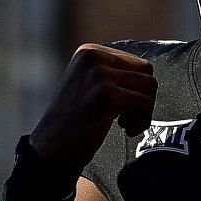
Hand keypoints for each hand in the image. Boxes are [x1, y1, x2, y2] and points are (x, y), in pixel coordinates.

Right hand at [30, 45, 155, 171]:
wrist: (51, 148)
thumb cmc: (75, 122)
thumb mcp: (90, 85)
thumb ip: (113, 73)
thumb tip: (149, 73)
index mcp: (90, 52)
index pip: (137, 62)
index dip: (136, 89)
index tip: (121, 107)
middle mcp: (93, 57)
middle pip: (146, 71)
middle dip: (144, 97)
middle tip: (126, 117)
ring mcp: (98, 75)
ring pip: (149, 86)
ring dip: (144, 111)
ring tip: (125, 124)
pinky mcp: (105, 96)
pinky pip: (144, 103)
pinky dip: (142, 121)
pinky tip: (126, 130)